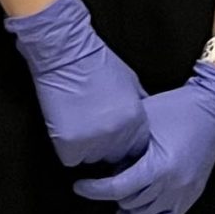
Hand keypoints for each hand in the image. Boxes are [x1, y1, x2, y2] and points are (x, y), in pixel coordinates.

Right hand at [4, 0, 148, 170]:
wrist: (66, 53)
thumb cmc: (98, 63)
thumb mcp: (132, 82)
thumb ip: (139, 107)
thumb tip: (148, 122)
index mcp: (136, 120)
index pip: (136, 151)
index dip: (124, 146)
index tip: (114, 139)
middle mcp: (118, 135)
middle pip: (115, 158)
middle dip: (106, 148)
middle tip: (93, 130)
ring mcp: (93, 142)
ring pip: (92, 160)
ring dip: (86, 149)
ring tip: (79, 124)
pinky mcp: (69, 145)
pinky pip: (71, 160)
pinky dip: (67, 149)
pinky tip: (67, 128)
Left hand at [74, 62, 214, 213]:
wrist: (213, 105)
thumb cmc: (177, 107)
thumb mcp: (143, 119)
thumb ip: (121, 142)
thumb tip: (97, 157)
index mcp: (160, 166)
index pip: (118, 188)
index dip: (94, 189)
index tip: (79, 186)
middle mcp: (174, 185)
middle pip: (129, 202)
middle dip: (111, 190)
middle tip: (104, 174)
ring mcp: (185, 193)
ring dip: (127, 203)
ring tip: (120, 185)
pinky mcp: (192, 195)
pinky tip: (130, 213)